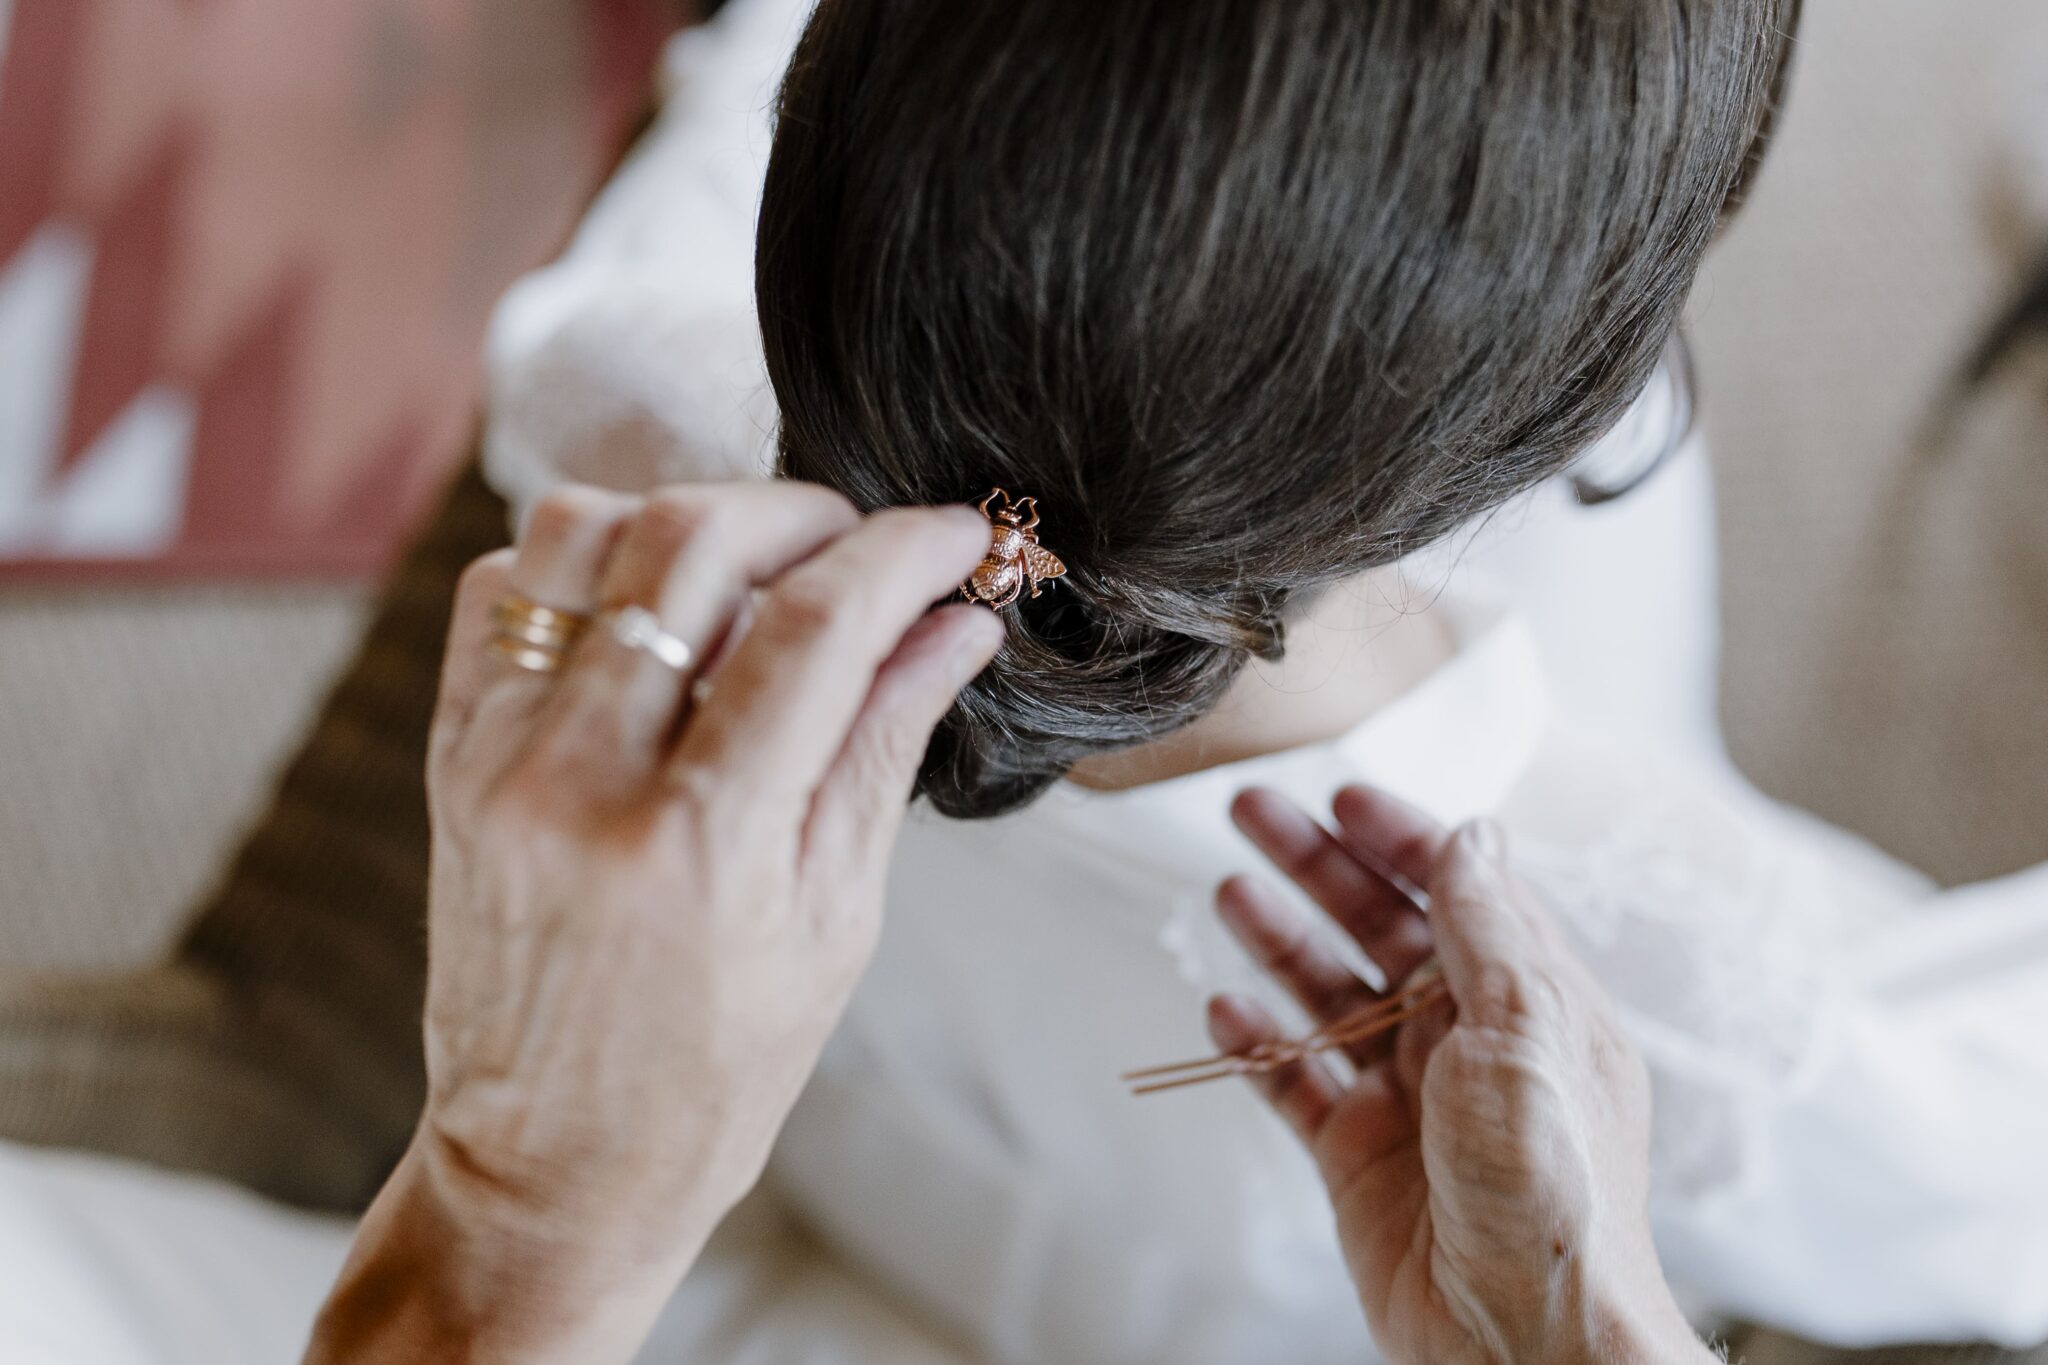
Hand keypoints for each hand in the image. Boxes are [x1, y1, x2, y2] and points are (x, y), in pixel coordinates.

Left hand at [308, 483, 1001, 1363]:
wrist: (552, 1170)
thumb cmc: (712, 1077)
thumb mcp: (834, 921)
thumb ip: (883, 745)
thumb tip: (956, 623)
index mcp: (703, 842)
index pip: (818, 624)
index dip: (906, 551)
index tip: (958, 534)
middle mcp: (584, 781)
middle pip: (696, 540)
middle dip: (809, 513)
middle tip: (866, 545)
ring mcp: (500, 759)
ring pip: (586, 532)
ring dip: (693, 519)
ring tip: (758, 568)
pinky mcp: (452, 755)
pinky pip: (505, 588)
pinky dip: (590, 561)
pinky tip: (654, 609)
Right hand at [1214, 786, 1711, 1364]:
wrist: (1526, 1342)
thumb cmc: (1554, 1193)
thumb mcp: (1527, 1035)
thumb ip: (1488, 932)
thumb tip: (1471, 835)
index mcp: (1528, 1001)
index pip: (1459, 890)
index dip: (1400, 838)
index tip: (1341, 797)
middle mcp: (1465, 1039)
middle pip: (1380, 927)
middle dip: (1319, 866)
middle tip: (1251, 812)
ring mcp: (1407, 1098)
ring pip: (1329, 995)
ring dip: (1279, 938)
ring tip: (1228, 891)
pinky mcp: (1357, 1159)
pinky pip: (1295, 1083)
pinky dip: (1257, 1044)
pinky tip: (1223, 1009)